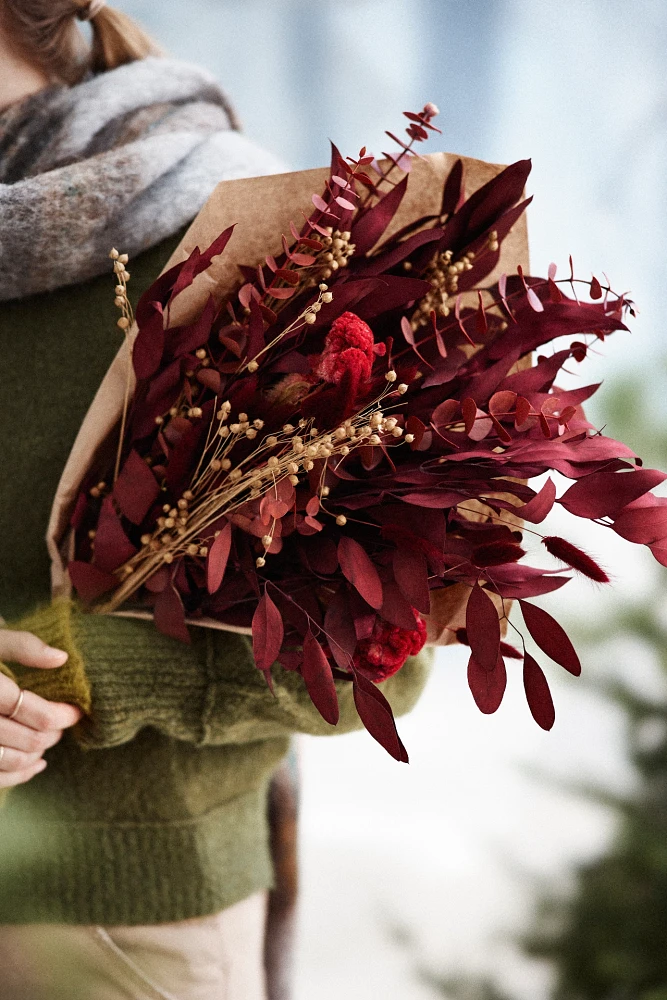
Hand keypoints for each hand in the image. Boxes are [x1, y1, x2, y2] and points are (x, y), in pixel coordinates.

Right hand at [0, 630, 82, 787]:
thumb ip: (24, 646)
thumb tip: (61, 658)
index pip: (37, 713)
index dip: (64, 715)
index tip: (77, 710)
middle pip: (30, 739)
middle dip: (54, 733)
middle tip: (62, 723)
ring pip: (14, 760)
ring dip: (38, 752)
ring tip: (47, 738)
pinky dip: (19, 775)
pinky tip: (36, 763)